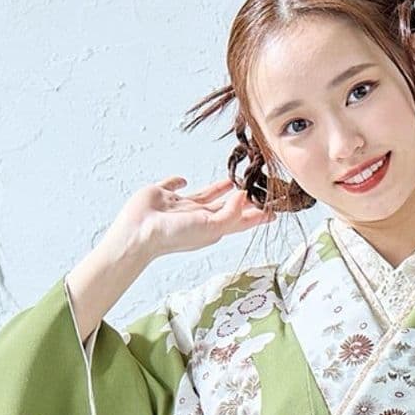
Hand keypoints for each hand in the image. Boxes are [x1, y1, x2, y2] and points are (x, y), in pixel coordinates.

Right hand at [103, 175, 275, 263]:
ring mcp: (180, 207)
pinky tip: (184, 178)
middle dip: (242, 201)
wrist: (140, 232)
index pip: (240, 219)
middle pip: (226, 208)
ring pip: (205, 196)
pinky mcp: (163, 195)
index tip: (274, 209)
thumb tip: (245, 197)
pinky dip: (179, 181)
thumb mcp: (211, 227)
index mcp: (211, 227)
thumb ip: (231, 213)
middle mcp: (198, 217)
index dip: (257, 215)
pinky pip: (174, 186)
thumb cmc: (174, 235)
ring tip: (234, 180)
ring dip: (219, 189)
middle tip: (258, 191)